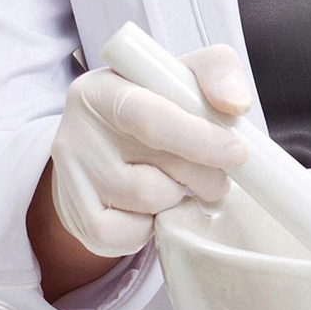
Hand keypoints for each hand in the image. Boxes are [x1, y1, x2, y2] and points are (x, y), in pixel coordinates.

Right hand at [51, 45, 249, 256]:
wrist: (106, 148)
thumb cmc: (154, 109)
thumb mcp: (181, 77)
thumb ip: (216, 72)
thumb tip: (234, 104)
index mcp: (101, 91)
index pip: (149, 119)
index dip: (198, 139)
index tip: (238, 153)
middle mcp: (75, 134)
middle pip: (152, 174)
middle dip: (201, 180)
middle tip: (217, 177)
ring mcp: (71, 181)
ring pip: (145, 204)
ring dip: (176, 200)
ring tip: (177, 184)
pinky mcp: (79, 219)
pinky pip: (128, 236)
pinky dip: (152, 227)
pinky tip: (154, 208)